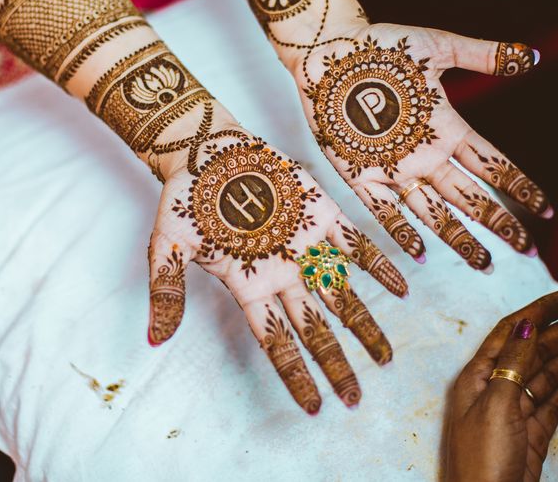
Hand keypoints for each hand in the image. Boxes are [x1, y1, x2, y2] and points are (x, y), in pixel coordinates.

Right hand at [146, 126, 408, 412]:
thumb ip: (167, 290)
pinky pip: (356, 244)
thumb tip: (155, 339)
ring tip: (386, 356)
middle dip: (336, 363)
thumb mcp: (167, 247)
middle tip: (357, 399)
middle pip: (315, 329)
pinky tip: (402, 286)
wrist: (207, 151)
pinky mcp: (322, 213)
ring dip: (364, 324)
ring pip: (341, 293)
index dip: (295, 375)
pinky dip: (379, 265)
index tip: (314, 408)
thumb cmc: (184, 199)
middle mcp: (283, 273)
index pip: (276, 342)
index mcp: (249, 286)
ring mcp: (305, 245)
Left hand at [292, 20, 550, 269]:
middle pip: (469, 196)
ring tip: (483, 263)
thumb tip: (531, 55)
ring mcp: (394, 168)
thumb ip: (483, 56)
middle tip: (525, 250)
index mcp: (447, 127)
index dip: (518, 186)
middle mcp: (425, 154)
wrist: (330, 47)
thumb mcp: (439, 47)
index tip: (544, 209)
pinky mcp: (360, 174)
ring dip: (459, 237)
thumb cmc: (382, 44)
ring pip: (434, 211)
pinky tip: (421, 255)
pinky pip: (384, 210)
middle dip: (498, 222)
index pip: (491, 164)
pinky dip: (403, 231)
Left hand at [444, 289, 557, 481]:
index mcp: (478, 375)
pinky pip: (552, 399)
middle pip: (536, 348)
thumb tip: (528, 323)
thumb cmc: (482, 459)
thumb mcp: (496, 404)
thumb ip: (513, 363)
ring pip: (548, 372)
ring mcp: (514, 410)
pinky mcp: (530, 433)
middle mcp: (494, 387)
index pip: (514, 330)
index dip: (543, 309)